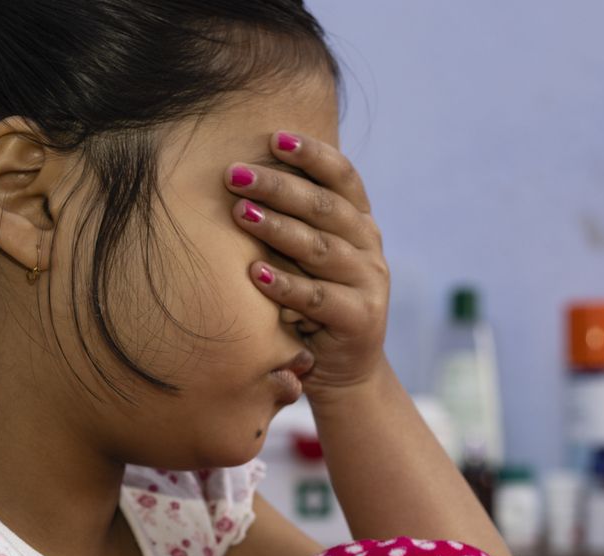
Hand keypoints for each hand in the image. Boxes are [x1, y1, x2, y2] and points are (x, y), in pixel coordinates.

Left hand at [225, 131, 389, 398]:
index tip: (275, 137)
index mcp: (359, 222)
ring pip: (319, 249)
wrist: (344, 370)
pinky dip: (285, 285)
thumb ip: (291, 223)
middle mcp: (368, 247)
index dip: (312, 154)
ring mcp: (369, 282)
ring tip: (240, 213)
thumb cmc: (311, 305)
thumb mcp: (307, 258)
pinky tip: (256, 274)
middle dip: (278, 187)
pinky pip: (316, 299)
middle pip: (324, 208)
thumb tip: (240, 177)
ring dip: (278, 229)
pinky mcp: (360, 319)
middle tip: (235, 173)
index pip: (342, 177)